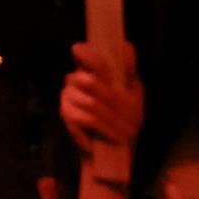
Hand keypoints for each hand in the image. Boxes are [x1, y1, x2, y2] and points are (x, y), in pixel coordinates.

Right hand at [59, 41, 143, 162]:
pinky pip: (87, 119)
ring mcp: (67, 95)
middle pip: (90, 81)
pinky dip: (104, 130)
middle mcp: (75, 78)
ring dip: (113, 121)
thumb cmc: (125, 120)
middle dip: (115, 103)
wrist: (113, 153)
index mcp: (91, 69)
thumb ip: (127, 71)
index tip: (107, 72)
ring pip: (92, 103)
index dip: (89, 56)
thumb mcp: (133, 93)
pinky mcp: (65, 114)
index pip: (82, 51)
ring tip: (126, 134)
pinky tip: (112, 138)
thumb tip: (126, 45)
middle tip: (132, 120)